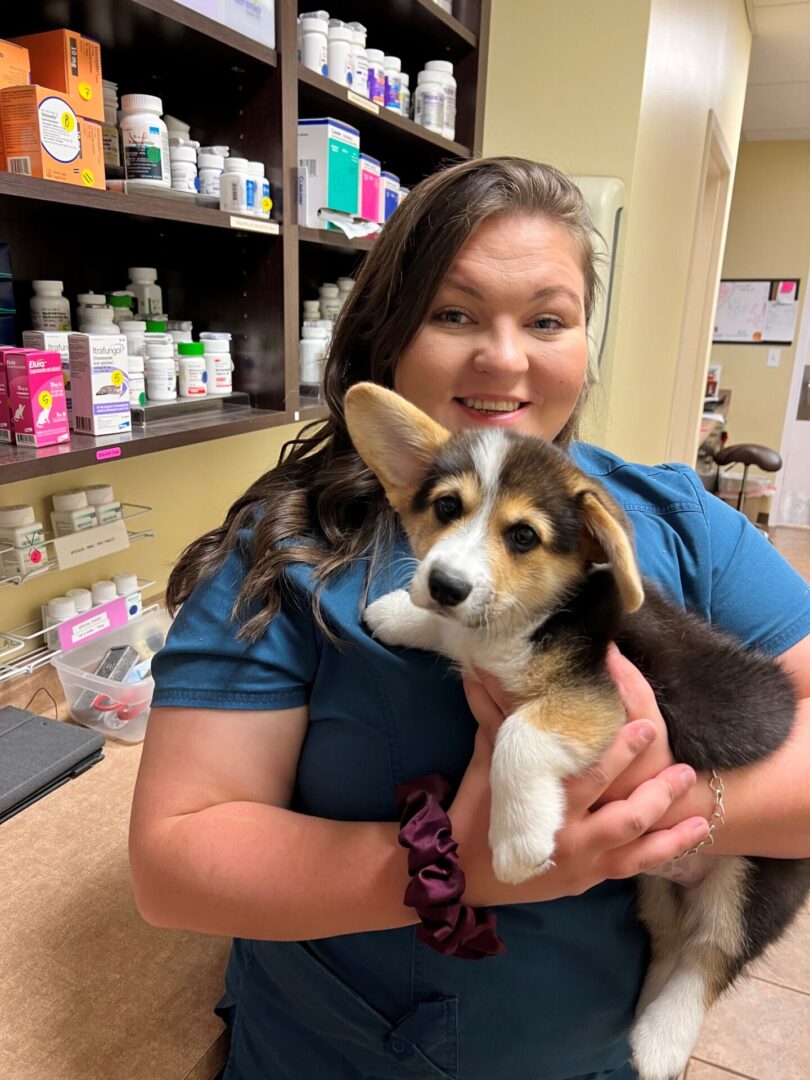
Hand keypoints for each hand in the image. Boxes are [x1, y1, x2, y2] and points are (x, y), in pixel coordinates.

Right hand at [455, 658, 710, 902]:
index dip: (618, 750)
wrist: (465, 874)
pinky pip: (638, 863)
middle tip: (666, 740)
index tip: (642, 722)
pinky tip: (696, 830)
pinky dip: (668, 847)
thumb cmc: (474, 812)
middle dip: (648, 774)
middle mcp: (569, 835)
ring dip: (664, 805)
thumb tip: (479, 668)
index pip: (588, 774)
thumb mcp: (487, 764)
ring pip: (635, 834)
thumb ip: (493, 716)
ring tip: (686, 775)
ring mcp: (584, 860)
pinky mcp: (592, 876)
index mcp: (544, 805)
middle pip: (620, 805)